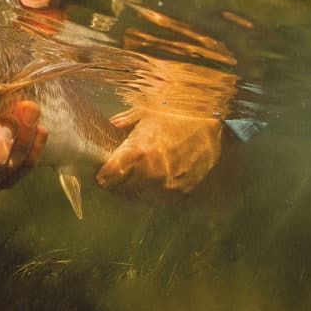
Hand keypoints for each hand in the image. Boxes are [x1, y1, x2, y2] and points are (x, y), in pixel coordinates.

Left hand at [96, 110, 223, 194]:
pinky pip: (159, 199)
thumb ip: (123, 122)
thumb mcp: (143, 112)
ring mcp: (168, 184)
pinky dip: (152, 192)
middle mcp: (151, 173)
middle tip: (113, 175)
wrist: (210, 120)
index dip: (101, 175)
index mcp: (137, 153)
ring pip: (139, 198)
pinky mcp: (183, 190)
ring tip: (131, 178)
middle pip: (120, 190)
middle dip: (114, 183)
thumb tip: (110, 126)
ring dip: (132, 190)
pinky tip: (151, 181)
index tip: (99, 172)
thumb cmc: (175, 112)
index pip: (107, 177)